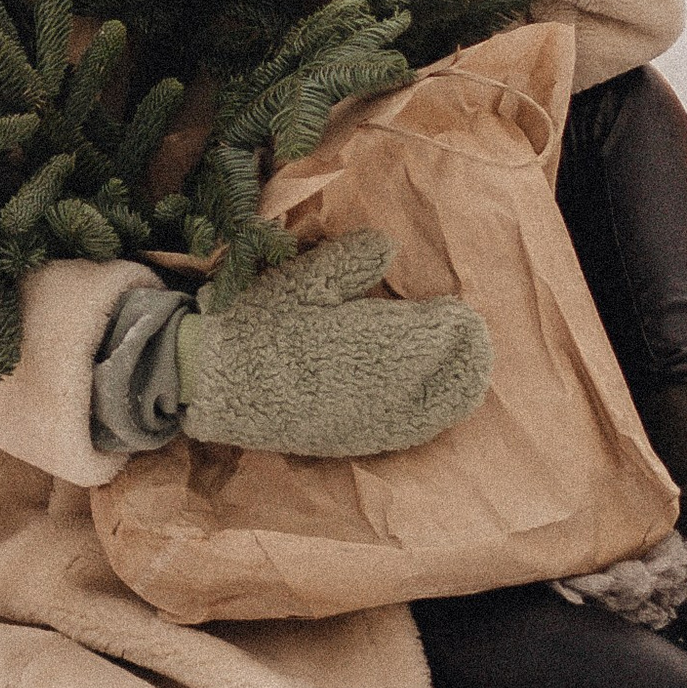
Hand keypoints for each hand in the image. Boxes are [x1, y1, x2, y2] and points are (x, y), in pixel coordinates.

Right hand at [174, 236, 491, 458]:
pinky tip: (437, 410)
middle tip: (474, 338)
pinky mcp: (347, 441)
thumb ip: (349, 263)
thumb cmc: (256, 323)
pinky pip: (401, 434)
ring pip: (425, 408)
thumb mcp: (300, 280)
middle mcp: (372, 386)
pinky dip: (426, 418)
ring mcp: (362, 420)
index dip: (451, 325)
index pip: (427, 335)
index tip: (462, 312)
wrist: (213, 382)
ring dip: (452, 389)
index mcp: (363, 340)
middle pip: (436, 375)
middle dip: (461, 357)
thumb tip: (389, 246)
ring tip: (471, 372)